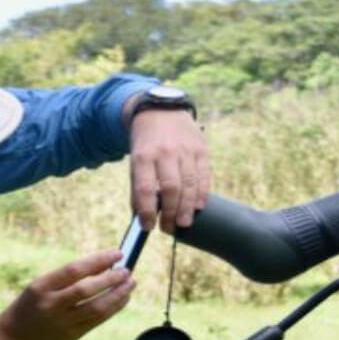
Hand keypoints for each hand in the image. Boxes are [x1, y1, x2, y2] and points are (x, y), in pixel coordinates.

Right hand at [0, 249, 134, 339]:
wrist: (15, 334)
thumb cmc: (33, 302)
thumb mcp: (42, 284)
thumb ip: (69, 277)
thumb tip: (104, 264)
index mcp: (41, 287)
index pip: (74, 270)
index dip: (98, 260)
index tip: (116, 254)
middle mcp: (51, 305)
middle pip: (86, 290)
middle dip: (111, 279)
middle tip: (127, 271)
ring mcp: (62, 323)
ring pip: (96, 308)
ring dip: (117, 295)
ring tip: (131, 283)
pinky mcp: (72, 336)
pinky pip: (98, 321)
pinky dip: (114, 308)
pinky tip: (123, 298)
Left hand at [128, 108, 210, 230]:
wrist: (161, 111)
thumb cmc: (146, 144)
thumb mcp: (135, 161)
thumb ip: (138, 188)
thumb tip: (142, 219)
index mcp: (143, 156)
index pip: (145, 188)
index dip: (147, 211)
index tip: (148, 226)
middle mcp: (165, 152)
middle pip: (171, 188)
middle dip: (170, 213)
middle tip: (169, 228)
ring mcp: (185, 149)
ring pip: (189, 184)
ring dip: (187, 208)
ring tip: (184, 222)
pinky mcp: (201, 148)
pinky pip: (204, 175)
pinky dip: (202, 193)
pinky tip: (199, 207)